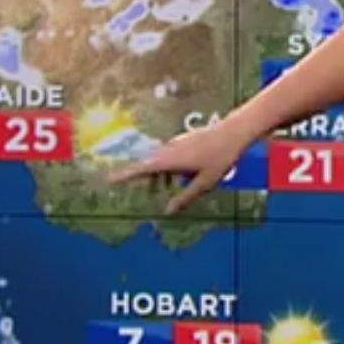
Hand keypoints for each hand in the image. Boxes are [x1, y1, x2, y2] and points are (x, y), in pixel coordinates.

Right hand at [106, 120, 253, 214]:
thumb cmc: (220, 159)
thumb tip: (168, 211)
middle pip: (150, 166)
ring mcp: (176, 143)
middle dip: (148, 180)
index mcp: (170, 160)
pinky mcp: (184, 140)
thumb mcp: (204, 184)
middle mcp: (169, 149)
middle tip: (151, 193)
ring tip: (172, 188)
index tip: (109, 179)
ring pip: (162, 162)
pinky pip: (171, 156)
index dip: (125, 175)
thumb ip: (185, 198)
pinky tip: (188, 174)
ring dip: (163, 175)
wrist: (234, 132)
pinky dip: (172, 167)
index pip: (141, 170)